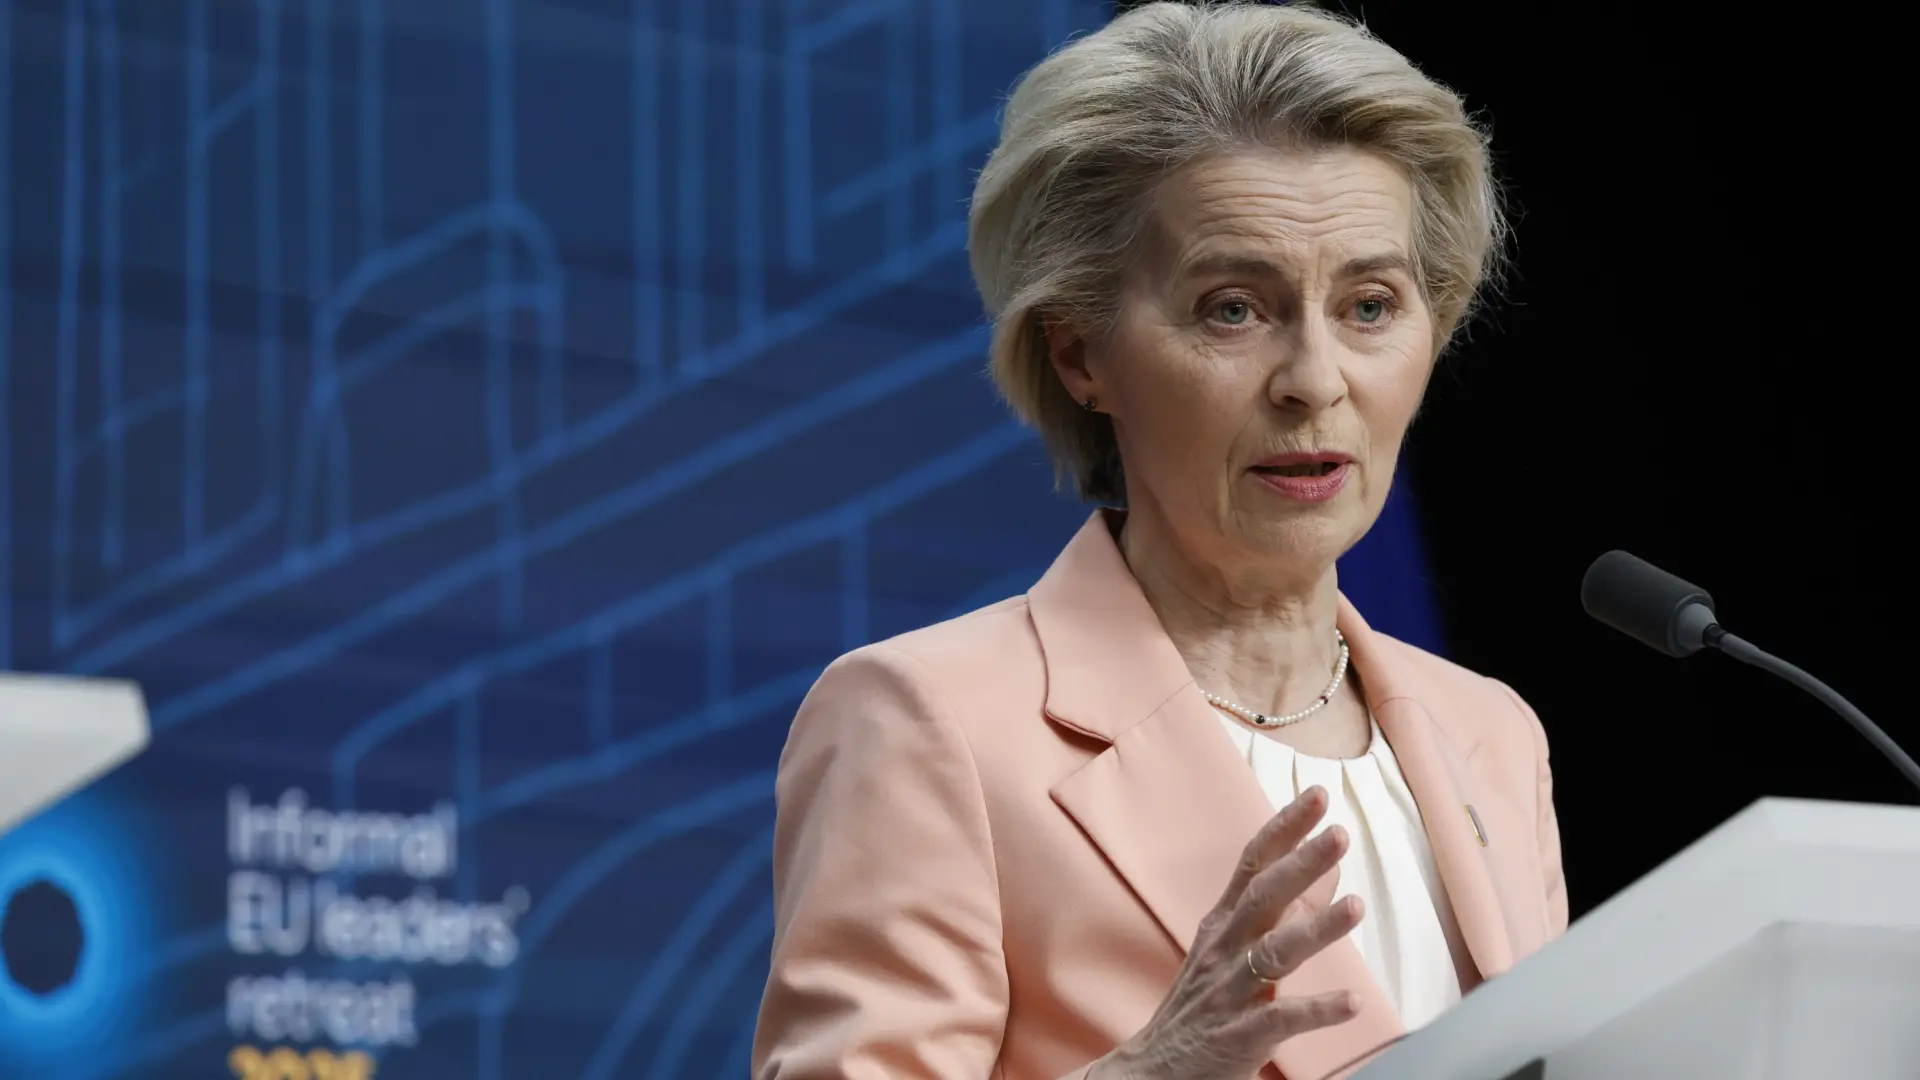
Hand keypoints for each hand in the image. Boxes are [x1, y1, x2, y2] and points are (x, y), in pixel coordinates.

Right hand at [1099, 786, 1362, 1079]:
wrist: (1152, 1072)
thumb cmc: (1202, 1007)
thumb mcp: (1234, 950)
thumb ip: (1282, 912)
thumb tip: (1328, 871)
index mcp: (1223, 925)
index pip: (1252, 864)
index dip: (1283, 828)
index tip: (1316, 796)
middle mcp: (1224, 950)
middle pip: (1263, 897)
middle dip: (1301, 863)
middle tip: (1338, 833)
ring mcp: (1229, 992)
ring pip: (1273, 953)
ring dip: (1316, 928)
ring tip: (1356, 905)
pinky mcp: (1239, 1036)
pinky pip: (1281, 1020)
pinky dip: (1317, 1010)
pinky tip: (1352, 1002)